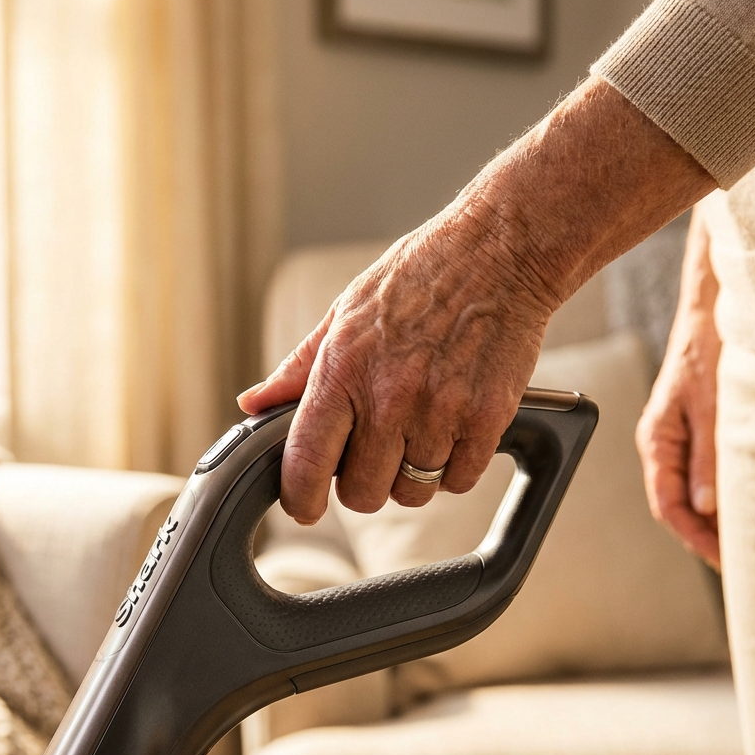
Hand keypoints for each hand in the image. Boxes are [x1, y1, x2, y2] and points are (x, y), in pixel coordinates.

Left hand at [239, 79, 713, 524]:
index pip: (306, 461)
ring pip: (414, 492)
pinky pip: (460, 480)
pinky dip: (455, 468)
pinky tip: (453, 431)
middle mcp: (388, 397)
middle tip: (376, 455)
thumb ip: (299, 368)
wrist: (502, 248)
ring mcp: (439, 411)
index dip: (300, 498)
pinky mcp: (487, 419)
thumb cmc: (421, 275)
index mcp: (342, 370)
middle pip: (363, 493)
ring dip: (413, 476)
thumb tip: (253, 403)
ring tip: (420, 432)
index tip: (305, 507)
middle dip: (365, 485)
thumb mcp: (346, 313)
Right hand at [636, 209, 720, 568]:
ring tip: (741, 539)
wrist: (713, 312)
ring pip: (691, 493)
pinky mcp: (695, 432)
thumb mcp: (711, 407)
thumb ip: (706, 458)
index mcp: (656, 441)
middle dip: (705, 536)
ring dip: (713, 518)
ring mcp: (678, 440)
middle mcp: (663, 445)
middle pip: (677, 505)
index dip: (694, 537)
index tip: (723, 560)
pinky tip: (739, 505)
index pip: (667, 505)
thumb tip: (704, 506)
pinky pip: (701, 475)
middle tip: (738, 561)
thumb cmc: (706, 350)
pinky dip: (719, 495)